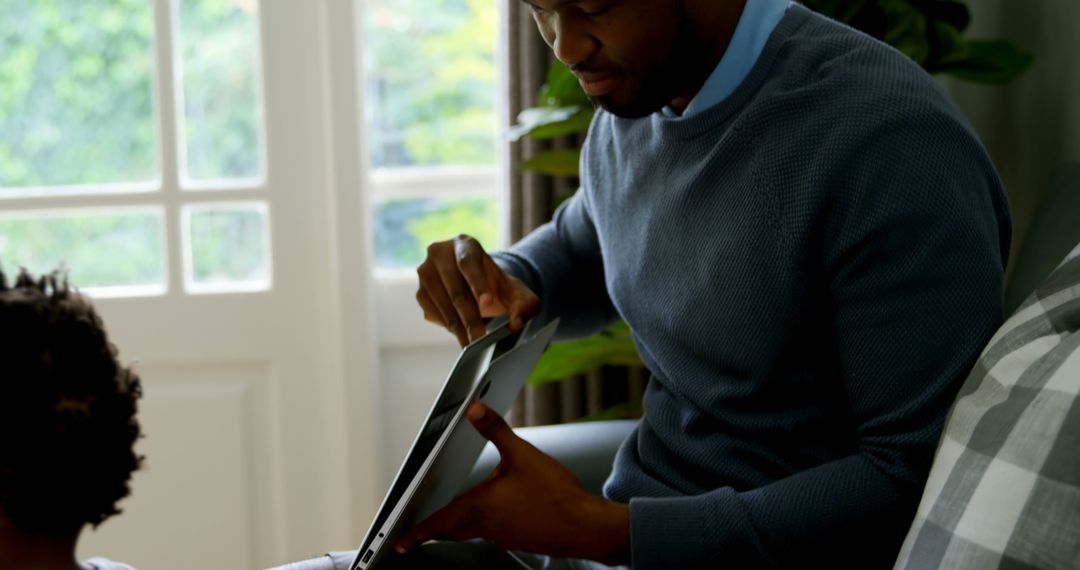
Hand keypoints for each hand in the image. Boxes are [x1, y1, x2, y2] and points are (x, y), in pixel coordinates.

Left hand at [395, 402, 630, 564]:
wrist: (586, 527)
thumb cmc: (557, 496)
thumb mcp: (524, 455)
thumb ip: (497, 430)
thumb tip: (475, 409)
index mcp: (482, 506)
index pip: (440, 522)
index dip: (417, 531)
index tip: (399, 541)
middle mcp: (489, 526)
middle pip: (452, 530)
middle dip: (433, 530)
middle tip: (417, 532)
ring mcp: (505, 536)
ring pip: (471, 532)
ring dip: (456, 527)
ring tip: (449, 520)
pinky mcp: (520, 539)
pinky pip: (492, 533)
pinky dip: (482, 526)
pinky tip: (494, 514)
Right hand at [416, 235, 540, 345]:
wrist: (478, 287)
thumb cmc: (497, 287)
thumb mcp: (517, 292)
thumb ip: (526, 305)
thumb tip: (516, 324)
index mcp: (465, 244)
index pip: (469, 263)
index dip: (478, 284)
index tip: (488, 304)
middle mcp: (440, 253)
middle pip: (455, 289)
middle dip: (469, 318)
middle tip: (480, 339)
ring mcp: (426, 272)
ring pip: (442, 303)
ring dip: (458, 326)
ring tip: (472, 343)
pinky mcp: (420, 292)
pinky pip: (431, 312)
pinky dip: (446, 326)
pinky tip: (460, 333)